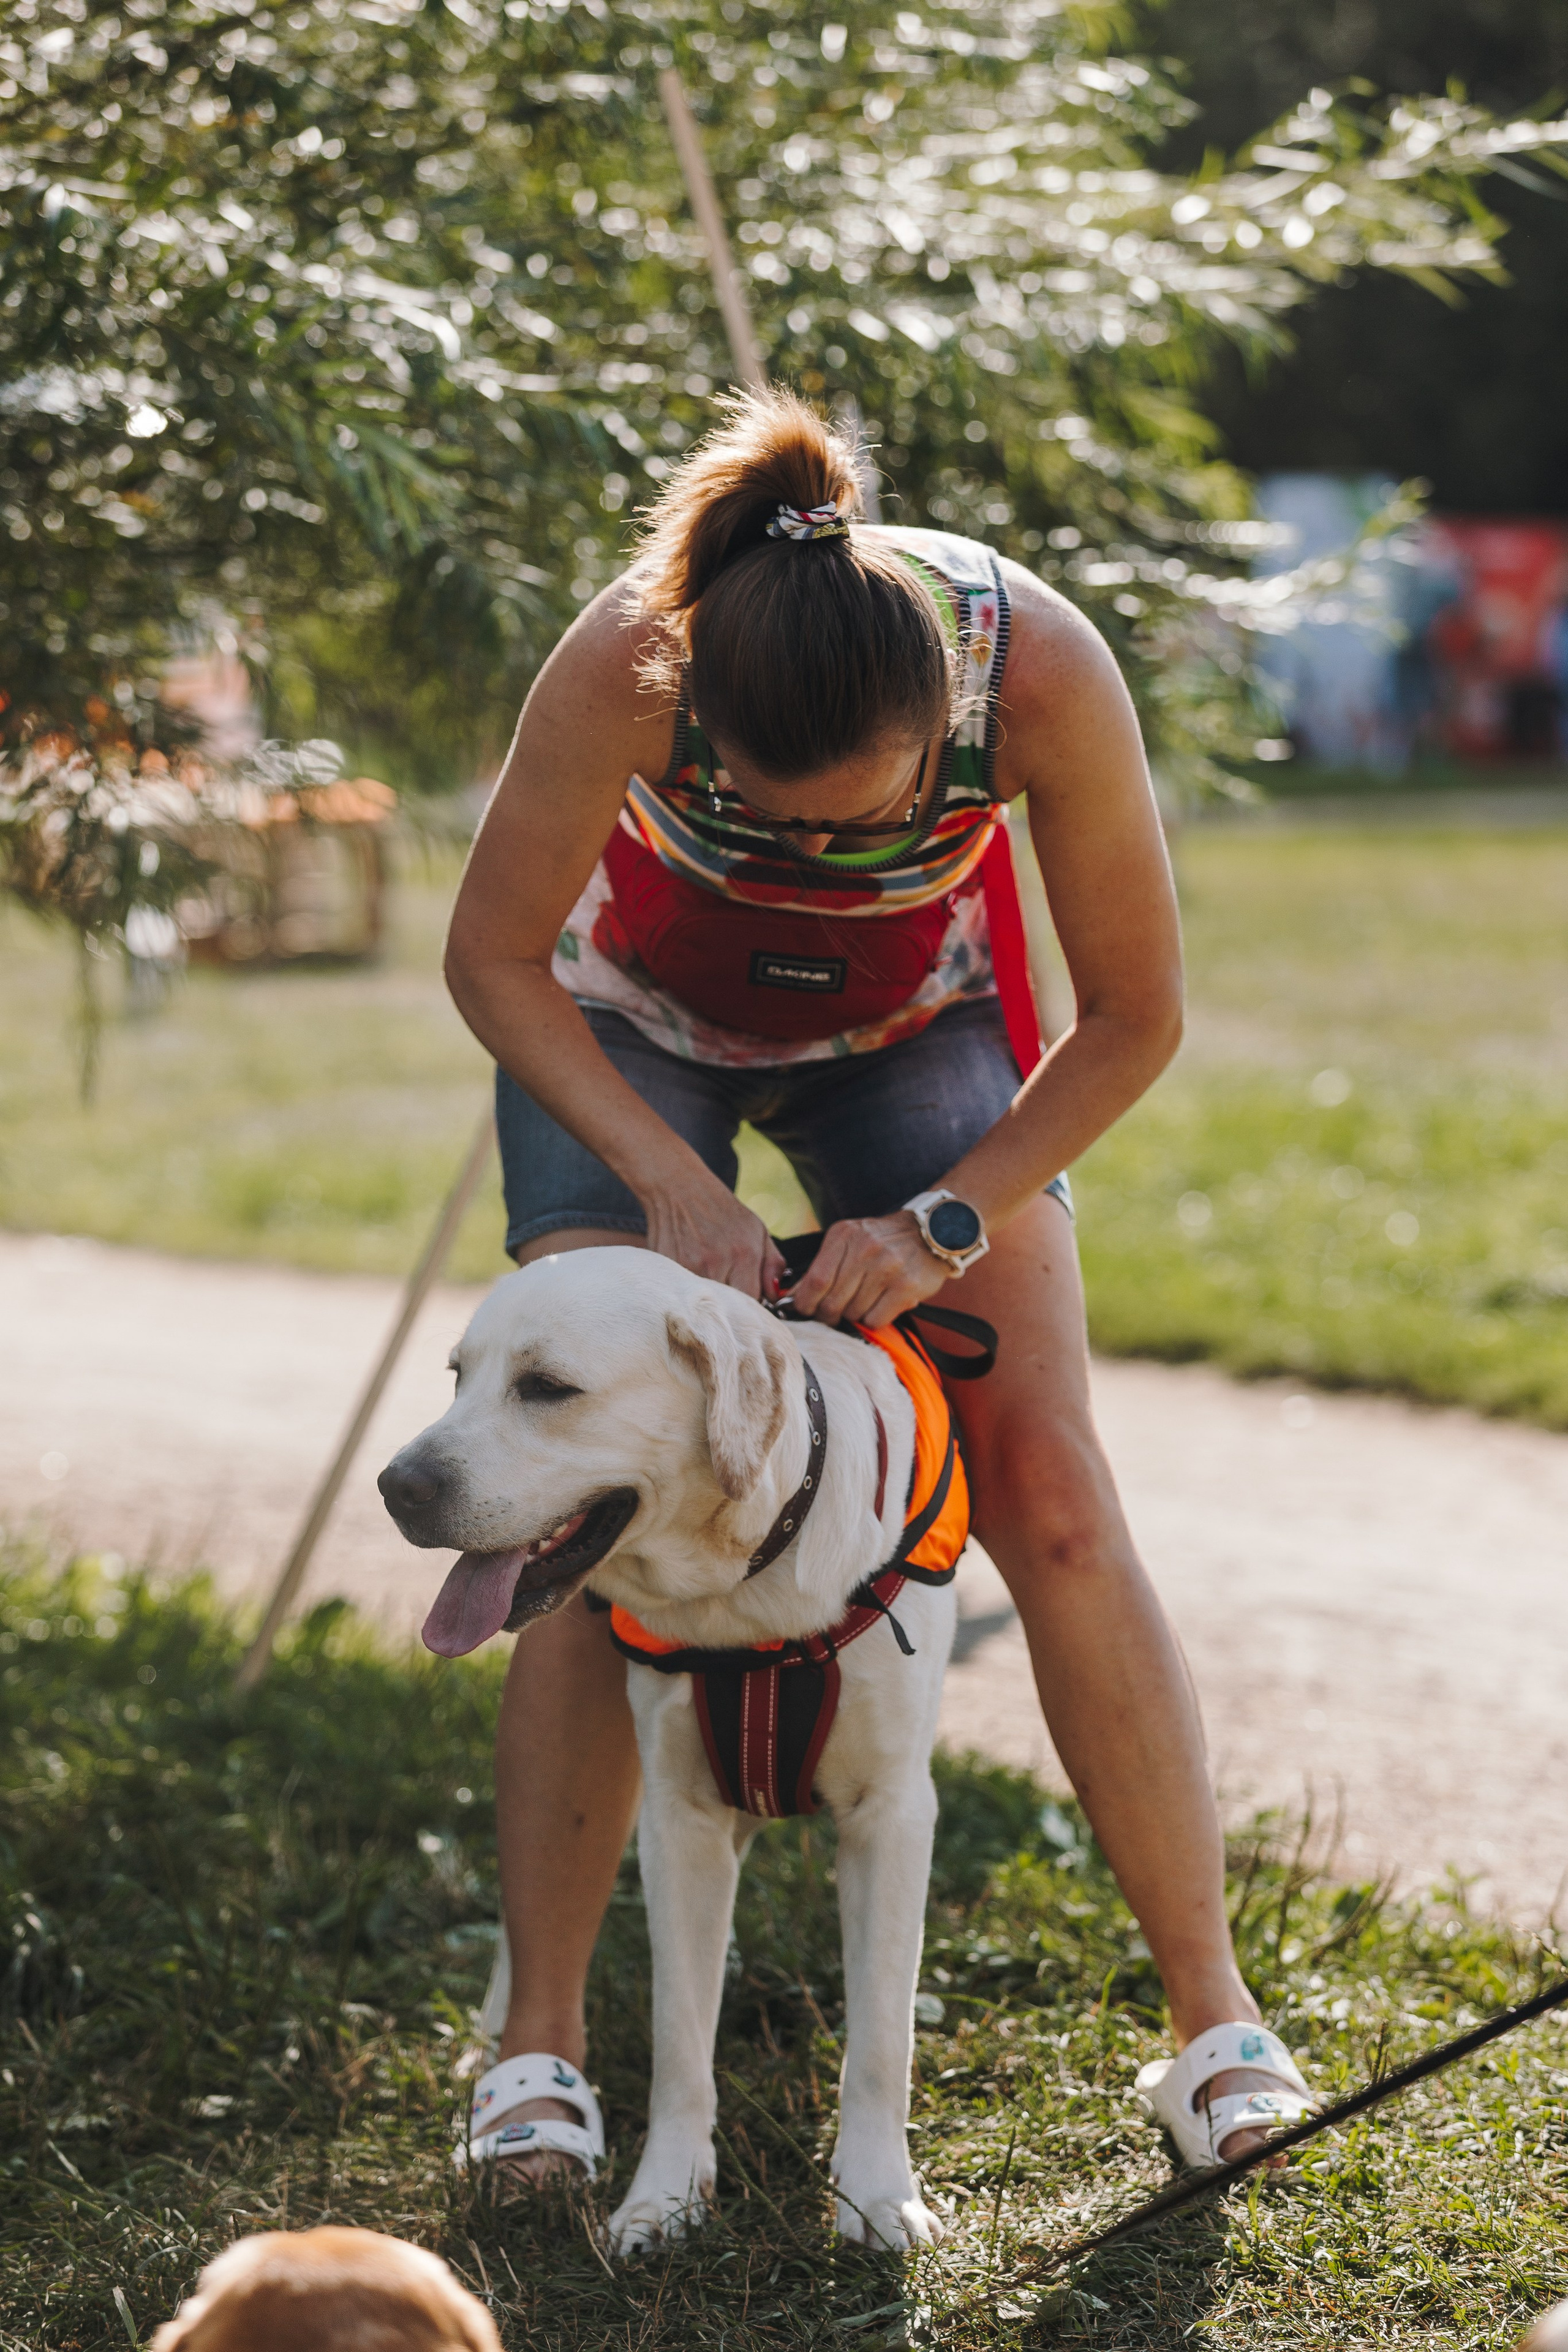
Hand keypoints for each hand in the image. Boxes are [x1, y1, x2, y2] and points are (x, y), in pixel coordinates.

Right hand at [642, 1169, 787, 1302]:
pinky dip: (690, 1290)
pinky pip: (684, 1293)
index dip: (752, 1305)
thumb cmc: (723, 1211)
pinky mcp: (668, 1268)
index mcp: (744, 1254)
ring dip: (710, 1298)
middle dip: (731, 1305)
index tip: (749, 1299)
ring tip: (710, 1278)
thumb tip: (776, 1297)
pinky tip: (692, 1273)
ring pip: (705, 1303)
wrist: (679, 1188)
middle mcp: (717, 1263)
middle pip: (728, 1307)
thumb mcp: (758, 1230)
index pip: (753, 1302)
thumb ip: (773, 1265)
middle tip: (729, 1288)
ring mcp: (689, 1267)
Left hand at [789, 1212, 951, 1327]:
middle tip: (834, 1314)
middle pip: (831, 1302)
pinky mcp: (906, 1286)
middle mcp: (865, 1249)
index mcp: (844, 1236)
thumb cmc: (882, 1242)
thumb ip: (822, 1267)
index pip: (814, 1281)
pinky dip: (874, 1319)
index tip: (805, 1311)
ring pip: (853, 1313)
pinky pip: (876, 1319)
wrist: (931, 1232)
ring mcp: (887, 1267)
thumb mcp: (849, 1241)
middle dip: (828, 1315)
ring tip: (865, 1301)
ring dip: (854, 1316)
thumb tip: (791, 1297)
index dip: (805, 1304)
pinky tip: (881, 1305)